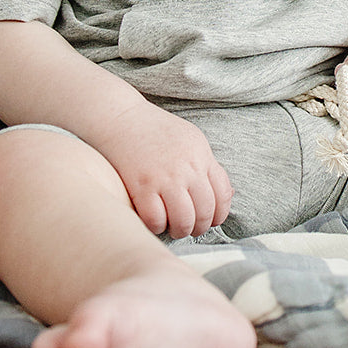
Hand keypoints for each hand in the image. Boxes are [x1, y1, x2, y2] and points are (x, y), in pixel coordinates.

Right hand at [92, 100, 232, 237]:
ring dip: (180, 231)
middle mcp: (187, 168)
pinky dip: (157, 227)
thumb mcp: (191, 139)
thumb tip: (227, 195)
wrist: (121, 117)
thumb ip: (208, 166)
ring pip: (183, 221)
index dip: (219, 214)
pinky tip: (154, 220)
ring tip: (173, 228)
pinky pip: (156, 220)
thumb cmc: (156, 130)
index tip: (210, 219)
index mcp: (201, 156)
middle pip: (205, 212)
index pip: (223, 195)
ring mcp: (164, 178)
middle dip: (199, 227)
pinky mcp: (141, 187)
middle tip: (190, 228)